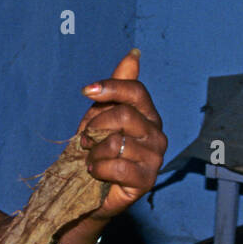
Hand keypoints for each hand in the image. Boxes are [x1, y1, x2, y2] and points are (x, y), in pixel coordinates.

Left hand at [76, 49, 166, 219]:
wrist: (90, 190)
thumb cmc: (98, 150)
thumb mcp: (102, 114)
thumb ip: (118, 86)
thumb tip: (134, 54)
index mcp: (148, 114)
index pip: (135, 91)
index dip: (110, 87)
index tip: (86, 91)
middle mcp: (157, 133)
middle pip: (124, 115)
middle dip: (95, 126)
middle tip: (85, 140)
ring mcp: (155, 158)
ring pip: (116, 142)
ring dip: (93, 152)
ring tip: (91, 160)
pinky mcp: (147, 180)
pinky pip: (117, 167)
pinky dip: (98, 169)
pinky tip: (95, 173)